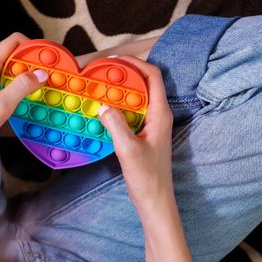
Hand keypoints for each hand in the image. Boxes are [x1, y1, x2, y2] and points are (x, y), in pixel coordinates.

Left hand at [0, 33, 47, 166]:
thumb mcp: (1, 105)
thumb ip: (22, 86)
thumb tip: (42, 73)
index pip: (14, 41)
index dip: (34, 47)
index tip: (50, 60)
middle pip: (16, 56)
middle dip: (35, 64)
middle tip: (52, 77)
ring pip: (14, 73)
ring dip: (30, 80)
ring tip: (47, 90)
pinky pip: (10, 88)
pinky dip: (22, 92)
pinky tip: (33, 103)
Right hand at [98, 56, 173, 208]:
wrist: (155, 201)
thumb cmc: (146, 178)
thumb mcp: (127, 149)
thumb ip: (116, 124)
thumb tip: (103, 105)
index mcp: (160, 114)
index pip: (153, 77)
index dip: (136, 63)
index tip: (115, 59)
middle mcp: (158, 115)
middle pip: (145, 84)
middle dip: (125, 74)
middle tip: (103, 72)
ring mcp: (152, 125)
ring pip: (137, 98)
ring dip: (120, 90)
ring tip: (101, 86)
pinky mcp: (145, 134)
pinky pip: (132, 112)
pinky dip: (119, 106)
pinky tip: (104, 110)